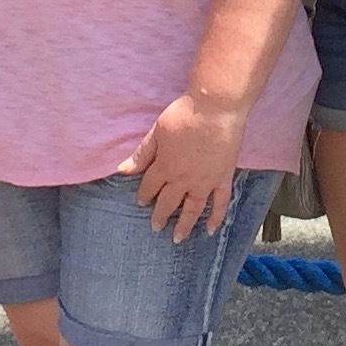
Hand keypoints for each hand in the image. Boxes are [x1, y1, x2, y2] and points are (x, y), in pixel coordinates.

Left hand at [117, 93, 244, 241]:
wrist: (216, 108)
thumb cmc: (185, 114)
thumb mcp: (158, 130)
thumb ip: (142, 153)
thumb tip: (122, 170)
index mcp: (165, 166)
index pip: (150, 186)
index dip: (144, 195)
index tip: (141, 202)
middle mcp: (184, 179)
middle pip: (169, 202)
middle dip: (160, 215)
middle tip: (155, 227)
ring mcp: (205, 181)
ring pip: (193, 209)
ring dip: (184, 225)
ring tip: (177, 238)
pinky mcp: (223, 177)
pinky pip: (221, 202)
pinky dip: (216, 218)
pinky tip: (210, 229)